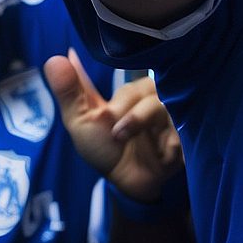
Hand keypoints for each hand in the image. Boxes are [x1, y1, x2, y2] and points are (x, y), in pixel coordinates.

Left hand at [44, 52, 183, 203]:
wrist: (130, 184)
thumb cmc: (105, 149)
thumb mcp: (82, 122)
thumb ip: (71, 91)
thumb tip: (54, 57)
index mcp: (131, 93)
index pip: (127, 84)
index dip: (117, 102)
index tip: (105, 116)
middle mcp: (155, 99)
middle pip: (147, 90)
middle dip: (128, 113)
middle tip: (116, 134)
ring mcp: (173, 116)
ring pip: (163, 105)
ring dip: (141, 123)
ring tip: (127, 140)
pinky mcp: (188, 135)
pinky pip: (181, 129)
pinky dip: (166, 143)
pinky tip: (158, 154)